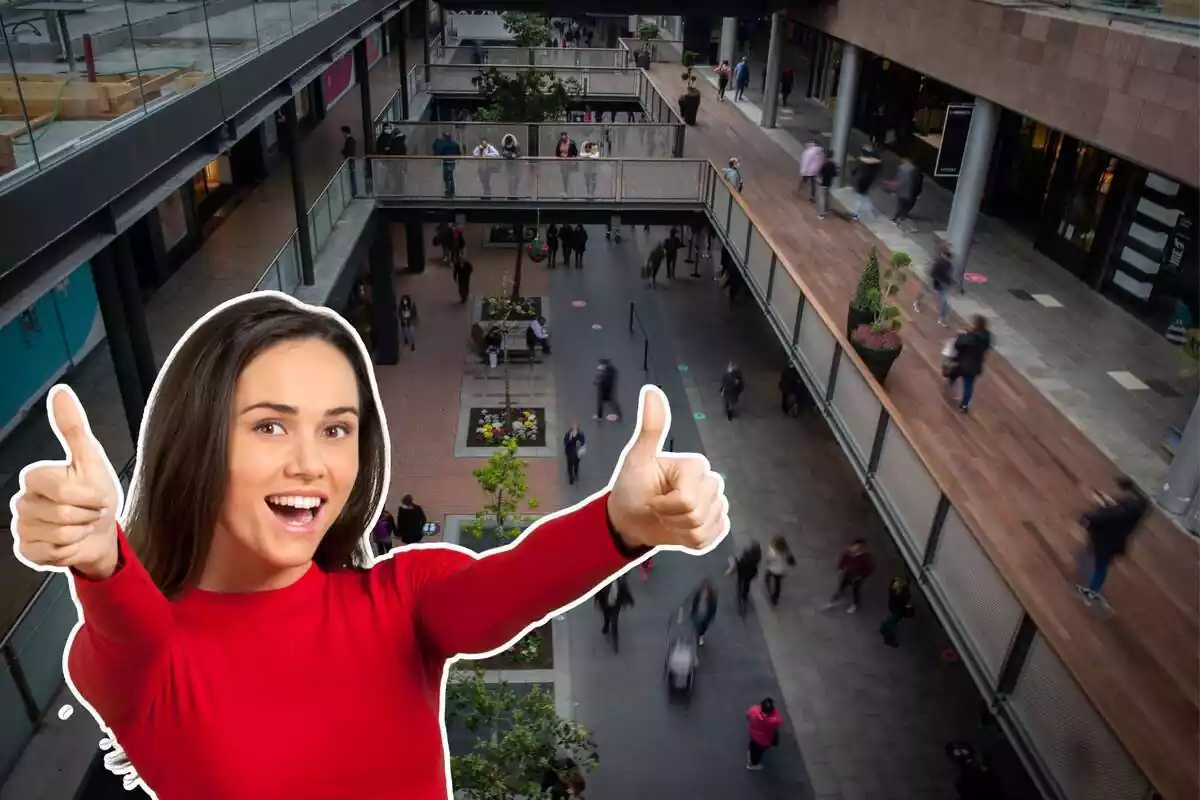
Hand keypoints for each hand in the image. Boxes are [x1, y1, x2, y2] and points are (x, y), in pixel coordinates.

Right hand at [10, 386, 120, 579]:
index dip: (89, 496)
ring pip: (59, 535)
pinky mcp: (26, 551)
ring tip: (80, 527)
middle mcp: (21, 501)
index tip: (96, 496)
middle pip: (63, 514)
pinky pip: (53, 553)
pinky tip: (70, 544)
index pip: (62, 490)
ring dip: (81, 533)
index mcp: (34, 477)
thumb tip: (60, 390)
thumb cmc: (96, 494)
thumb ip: (73, 427)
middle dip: (88, 516)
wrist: (101, 533)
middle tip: (89, 513)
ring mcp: (21, 528)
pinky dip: (70, 550)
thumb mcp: (91, 458)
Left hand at [607, 386, 728, 552]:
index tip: (651, 497)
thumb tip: (651, 390)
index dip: (664, 506)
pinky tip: (677, 530)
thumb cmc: (631, 486)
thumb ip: (651, 427)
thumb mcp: (637, 457)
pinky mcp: (716, 526)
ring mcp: (716, 506)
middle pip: (697, 515)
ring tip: (665, 518)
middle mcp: (711, 483)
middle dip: (670, 518)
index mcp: (696, 465)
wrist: (629, 518)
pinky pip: (709, 539)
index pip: (688, 500)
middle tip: (657, 508)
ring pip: (702, 529)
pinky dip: (689, 541)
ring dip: (677, 530)